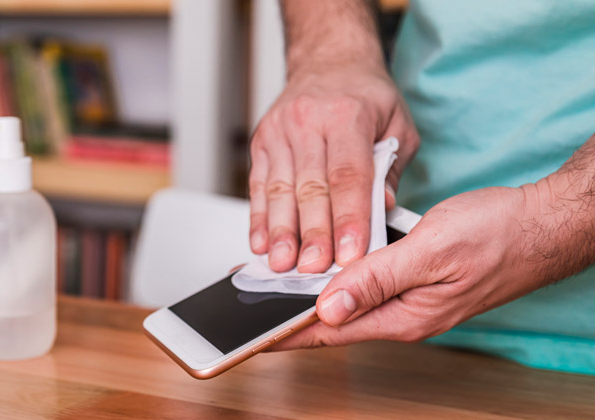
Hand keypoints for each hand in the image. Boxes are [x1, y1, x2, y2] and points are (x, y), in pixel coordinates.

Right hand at [248, 60, 418, 273]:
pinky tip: (260, 244)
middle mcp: (307, 122)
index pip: (348, 176)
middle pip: (309, 188)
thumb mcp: (398, 126)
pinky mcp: (261, 143)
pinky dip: (258, 217)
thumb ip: (390, 170)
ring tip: (283, 265)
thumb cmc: (366, 97)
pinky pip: (258, 185)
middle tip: (314, 270)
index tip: (351, 255)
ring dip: (281, 232)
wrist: (328, 62)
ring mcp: (279, 132)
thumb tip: (382, 211)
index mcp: (347, 116)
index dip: (348, 219)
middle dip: (312, 234)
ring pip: (279, 190)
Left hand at [272, 185, 558, 349]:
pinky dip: (345, 274)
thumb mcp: (431, 252)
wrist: (543, 224)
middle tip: (255, 300)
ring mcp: (410, 299)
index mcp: (404, 316)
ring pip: (351, 299)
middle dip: (294, 312)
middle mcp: (404, 314)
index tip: (252, 333)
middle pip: (335, 319)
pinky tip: (330, 262)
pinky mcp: (416, 282)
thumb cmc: (497, 235)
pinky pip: (370, 282)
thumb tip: (328, 307)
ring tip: (280, 283)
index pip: (330, 332)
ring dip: (317, 292)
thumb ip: (377, 280)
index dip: (287, 332)